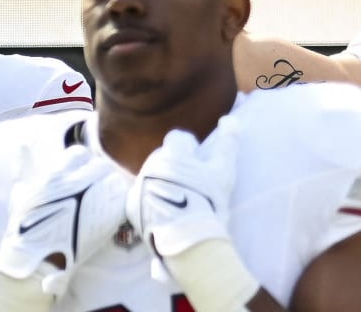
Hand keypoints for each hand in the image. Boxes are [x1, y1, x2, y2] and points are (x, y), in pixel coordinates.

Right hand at [0, 145, 128, 297]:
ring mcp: (96, 197)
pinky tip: (107, 213)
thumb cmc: (25, 229)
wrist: (39, 261)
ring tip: (99, 203)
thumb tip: (23, 145)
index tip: (78, 177)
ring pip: (113, 179)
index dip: (80, 165)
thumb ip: (23, 167)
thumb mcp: (20, 194)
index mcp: (57, 174)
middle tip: (90, 192)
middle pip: (99, 166)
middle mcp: (78, 182)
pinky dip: (117, 203)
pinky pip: (122, 198)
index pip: (79, 154)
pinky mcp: (112, 214)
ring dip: (108, 188)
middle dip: (96, 176)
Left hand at [126, 120, 239, 258]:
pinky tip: (167, 214)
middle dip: (176, 165)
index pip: (178, 138)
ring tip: (180, 201)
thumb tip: (229, 119)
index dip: (191, 148)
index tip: (200, 163)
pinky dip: (152, 201)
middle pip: (164, 157)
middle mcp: (150, 166)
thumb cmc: (208, 201)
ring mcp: (138, 187)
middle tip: (193, 184)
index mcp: (171, 153)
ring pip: (152, 177)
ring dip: (163, 182)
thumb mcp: (224, 170)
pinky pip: (142, 197)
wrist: (186, 241)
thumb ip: (228, 142)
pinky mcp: (132, 208)